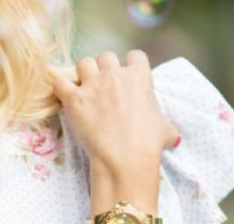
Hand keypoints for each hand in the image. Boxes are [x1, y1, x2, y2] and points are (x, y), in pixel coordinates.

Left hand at [53, 50, 178, 174]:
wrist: (126, 156)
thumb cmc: (149, 143)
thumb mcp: (166, 130)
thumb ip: (167, 125)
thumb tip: (174, 136)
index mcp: (140, 75)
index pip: (134, 55)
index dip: (129, 66)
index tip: (126, 80)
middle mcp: (115, 74)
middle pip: (106, 57)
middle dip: (104, 69)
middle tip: (103, 88)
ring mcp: (93, 85)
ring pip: (83, 63)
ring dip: (83, 73)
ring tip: (84, 90)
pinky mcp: (73, 99)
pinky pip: (59, 82)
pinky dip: (61, 87)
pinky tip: (64, 97)